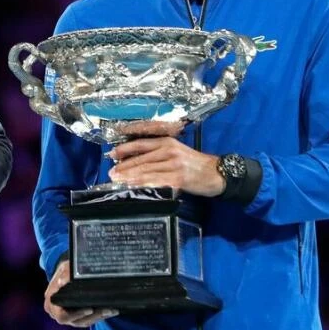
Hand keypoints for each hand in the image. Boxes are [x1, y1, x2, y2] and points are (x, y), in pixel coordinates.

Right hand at [44, 260, 117, 326]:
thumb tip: (62, 282)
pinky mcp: (77, 316)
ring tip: (110, 310)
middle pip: (76, 321)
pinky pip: (88, 320)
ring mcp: (68, 316)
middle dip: (93, 316)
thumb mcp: (64, 268)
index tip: (90, 309)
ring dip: (98, 317)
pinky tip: (110, 310)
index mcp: (51, 303)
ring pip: (84, 322)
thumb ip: (64, 274)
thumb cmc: (64, 270)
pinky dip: (99, 316)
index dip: (76, 315)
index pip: (62, 316)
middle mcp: (58, 313)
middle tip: (106, 309)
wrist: (66, 272)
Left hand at [107, 121, 224, 196]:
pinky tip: (134, 187)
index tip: (112, 155)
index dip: (125, 149)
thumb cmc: (195, 164)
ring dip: (130, 176)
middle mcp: (169, 151)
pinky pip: (157, 181)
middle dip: (124, 166)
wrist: (217, 173)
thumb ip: (158, 155)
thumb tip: (136, 162)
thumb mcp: (177, 152)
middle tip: (111, 173)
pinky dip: (144, 184)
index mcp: (167, 142)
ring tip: (117, 180)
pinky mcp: (178, 179)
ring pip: (147, 170)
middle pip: (141, 158)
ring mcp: (174, 165)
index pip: (141, 144)